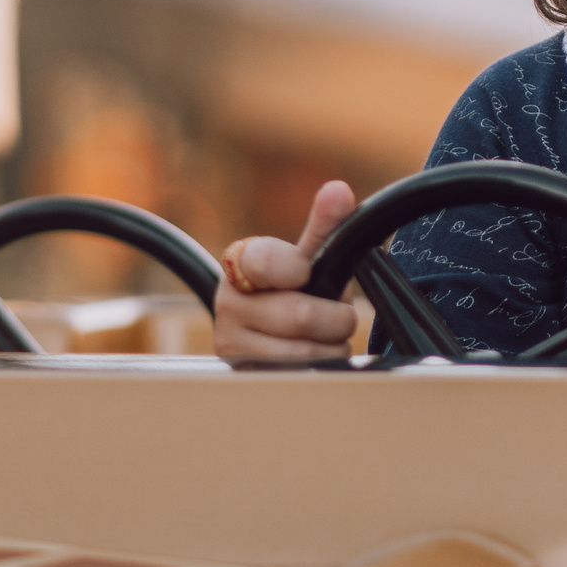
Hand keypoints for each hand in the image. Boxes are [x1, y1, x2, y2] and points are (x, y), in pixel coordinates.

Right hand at [213, 180, 362, 361]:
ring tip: (318, 336)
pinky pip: (303, 374)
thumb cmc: (290, 291)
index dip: (296, 268)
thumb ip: (323, 227)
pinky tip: (309, 356)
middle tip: (331, 313)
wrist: (261, 336)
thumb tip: (339, 190)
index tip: (305, 272)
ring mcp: (231, 344)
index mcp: (240, 263)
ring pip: (308, 351)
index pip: (266, 261)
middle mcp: (227, 304)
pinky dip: (321, 367)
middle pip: (302, 314)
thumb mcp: (304, 260)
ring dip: (331, 345)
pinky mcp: (245, 376)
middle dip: (334, 316)